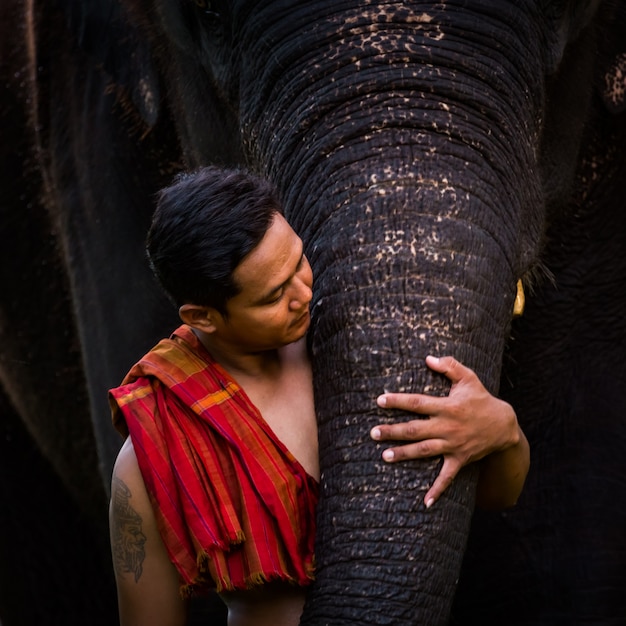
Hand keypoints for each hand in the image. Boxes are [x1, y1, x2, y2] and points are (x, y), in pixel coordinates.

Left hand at [370, 355, 523, 508]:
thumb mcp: (469, 378)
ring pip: (424, 451)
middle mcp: (448, 427)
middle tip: (373, 432)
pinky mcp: (460, 460)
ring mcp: (453, 445)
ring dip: (404, 454)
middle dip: (394, 431)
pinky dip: (437, 490)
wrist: (505, 426)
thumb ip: (449, 366)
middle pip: (416, 429)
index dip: (398, 401)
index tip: (380, 400)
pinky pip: (447, 477)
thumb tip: (428, 358)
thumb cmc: (482, 399)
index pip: (418, 403)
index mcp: (447, 406)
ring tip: (384, 456)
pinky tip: (424, 502)